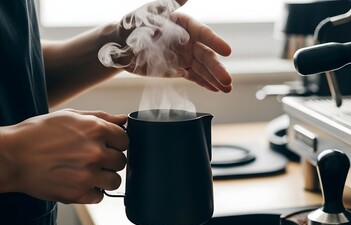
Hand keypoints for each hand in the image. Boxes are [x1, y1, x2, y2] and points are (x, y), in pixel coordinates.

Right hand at [0, 109, 127, 203]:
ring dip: (104, 177)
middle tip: (93, 158)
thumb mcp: (71, 116)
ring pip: (115, 181)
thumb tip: (122, 119)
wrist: (12, 156)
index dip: (116, 143)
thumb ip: (101, 117)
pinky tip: (79, 182)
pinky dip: (92, 191)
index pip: (125, 140)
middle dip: (110, 160)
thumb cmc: (38, 133)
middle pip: (121, 161)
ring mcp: (88, 174)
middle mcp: (96, 152)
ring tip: (88, 172)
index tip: (107, 145)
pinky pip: (99, 196)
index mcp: (97, 129)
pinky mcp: (78, 193)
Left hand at [98, 0, 231, 92]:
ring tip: (227, 89)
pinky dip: (205, 83)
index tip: (227, 51)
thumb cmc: (134, 24)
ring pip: (203, 68)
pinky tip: (216, 90)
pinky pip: (195, 77)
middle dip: (217, 68)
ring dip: (216, 79)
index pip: (204, 33)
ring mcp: (186, 56)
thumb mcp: (149, 12)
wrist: (121, 44)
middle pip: (206, 55)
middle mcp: (189, 41)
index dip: (216, 42)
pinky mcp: (180, 69)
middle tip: (228, 80)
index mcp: (185, 24)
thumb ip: (168, 5)